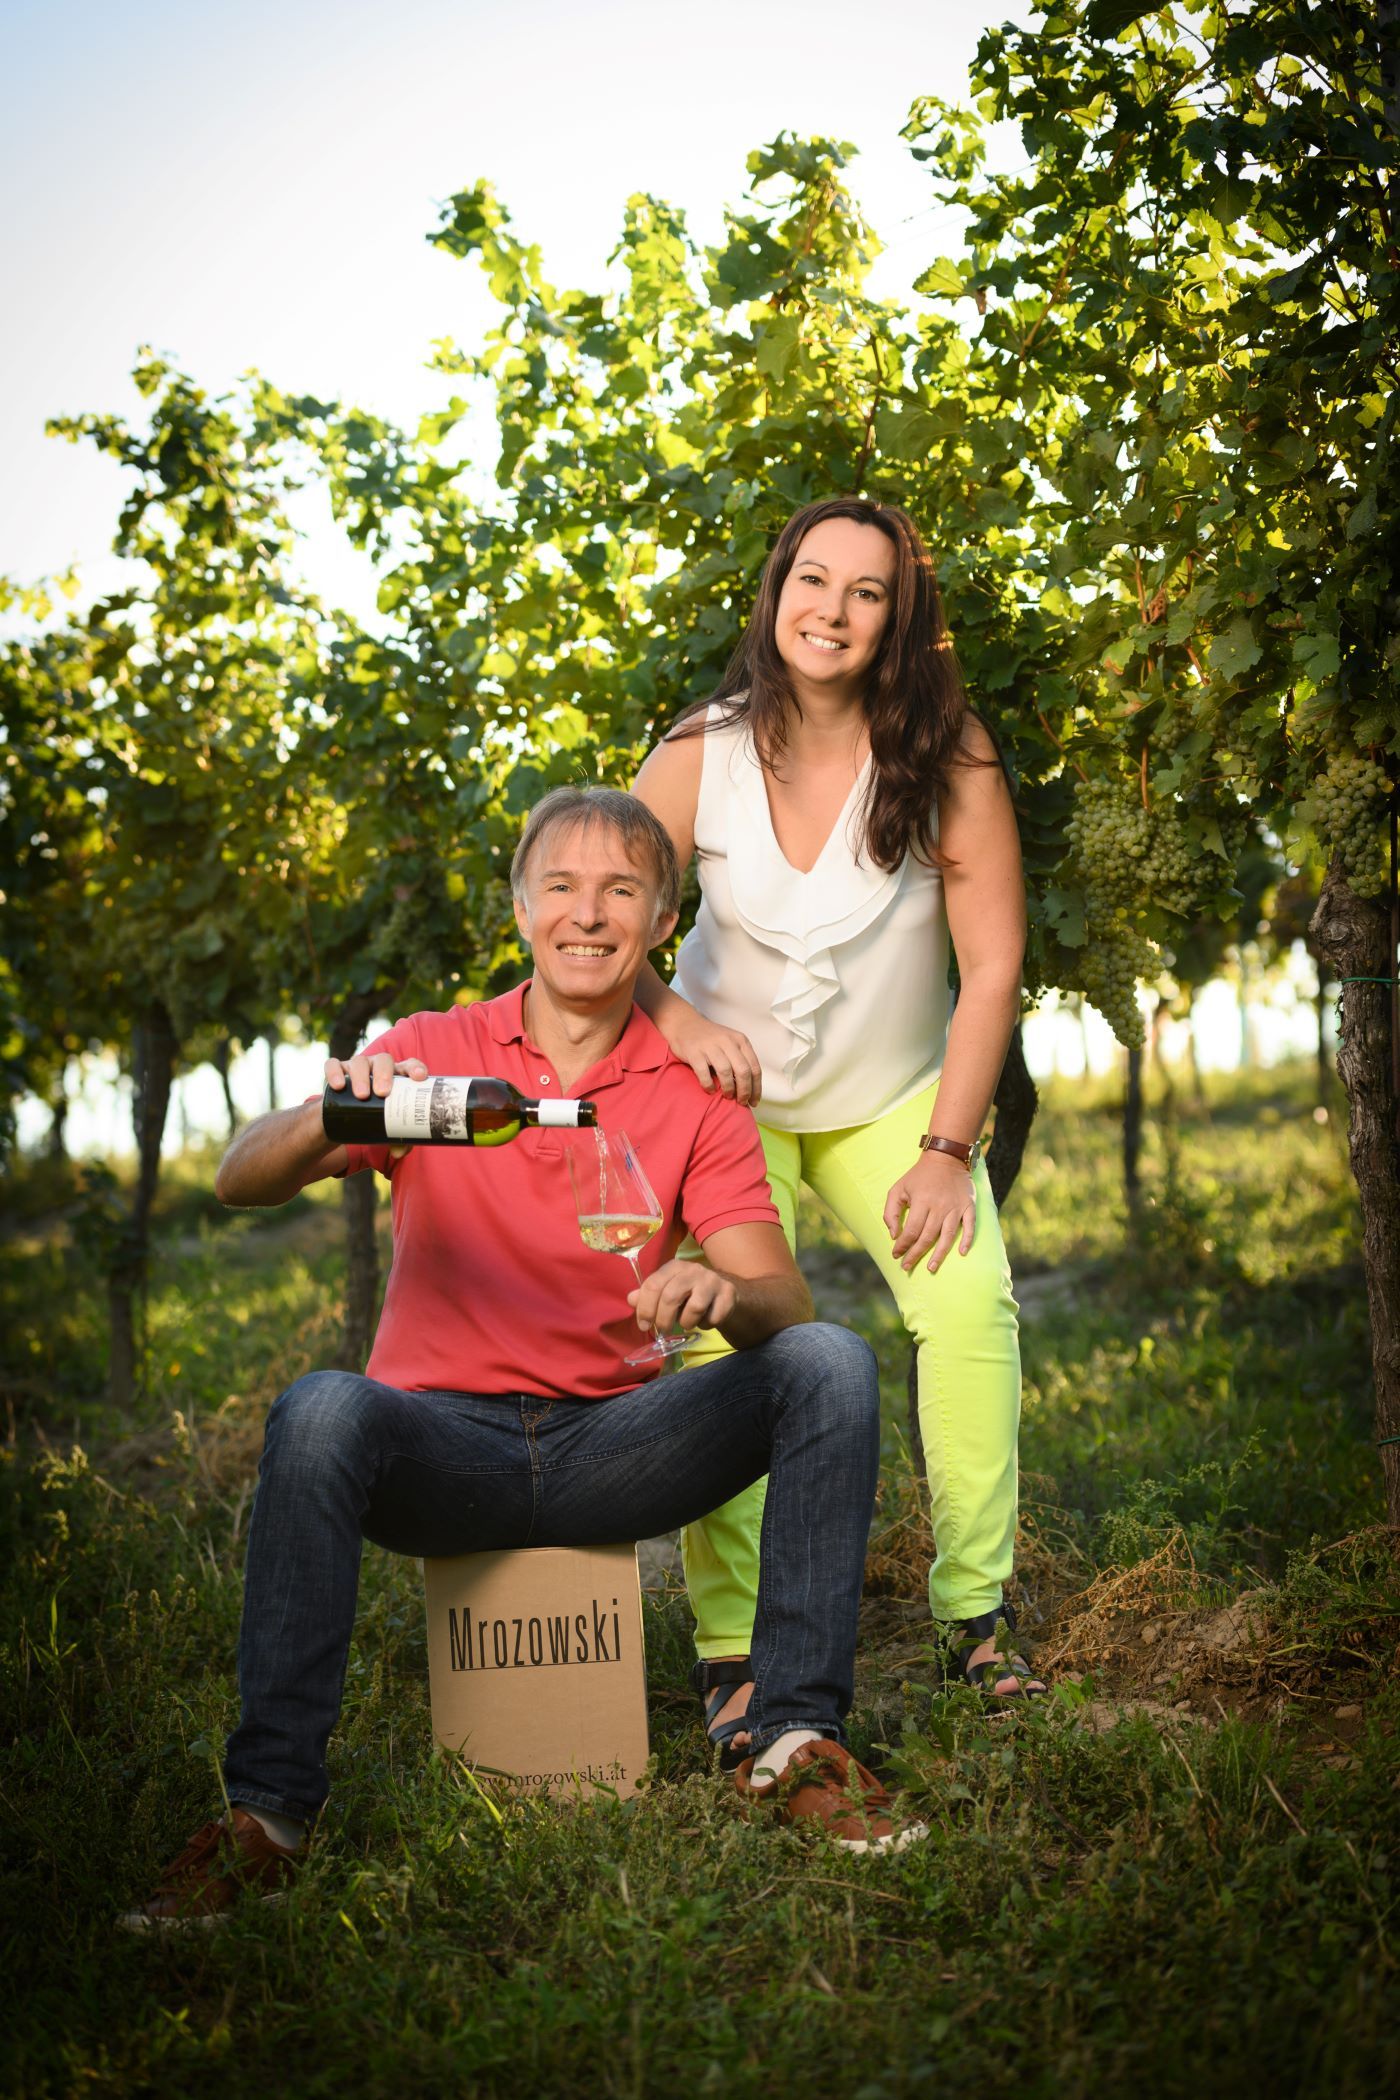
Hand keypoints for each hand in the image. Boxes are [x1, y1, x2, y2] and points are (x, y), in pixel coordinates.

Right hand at [324, 1053, 428, 1156]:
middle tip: (383, 1093)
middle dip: (384, 1074)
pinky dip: (334, 1073)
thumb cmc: (375, 1116)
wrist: (344, 1117)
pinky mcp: (336, 1070)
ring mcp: (357, 1066)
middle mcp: (377, 1066)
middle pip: (383, 1061)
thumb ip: (397, 1138)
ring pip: (359, 1062)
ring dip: (361, 1077)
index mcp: (396, 1075)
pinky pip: (333, 1065)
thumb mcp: (388, 1125)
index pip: (408, 1065)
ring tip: (362, 1096)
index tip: (418, 1077)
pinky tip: (338, 1086)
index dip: (415, 1067)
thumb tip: (399, 1152)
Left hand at [628, 1259, 736, 1337]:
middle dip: (663, 1320)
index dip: (645, 1308)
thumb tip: (631, 1299)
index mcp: (673, 1267)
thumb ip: (648, 1296)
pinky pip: (714, 1316)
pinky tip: (705, 1320)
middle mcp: (693, 1269)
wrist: (723, 1292)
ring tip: (687, 1323)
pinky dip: (707, 1325)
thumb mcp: (666, 1292)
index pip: (653, 1285)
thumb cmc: (689, 1294)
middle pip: (671, 1296)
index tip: (644, 1325)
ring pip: (695, 1307)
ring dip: (687, 1322)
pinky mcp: (728, 1293)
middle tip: (663, 1331)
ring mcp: (712, 1280)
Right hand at [660, 1007, 762, 1105]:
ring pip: (726, 1072)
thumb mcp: (731, 1043)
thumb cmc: (710, 1039)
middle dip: (744, 1091)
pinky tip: (710, 1089)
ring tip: (727, 1096)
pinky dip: (709, 1085)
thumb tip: (751, 1089)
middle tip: (741, 1102)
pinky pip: (704, 1073)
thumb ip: (741, 1059)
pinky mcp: (694, 1052)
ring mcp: (710, 1046)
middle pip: (743, 1071)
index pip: (754, 1068)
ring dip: (728, 1089)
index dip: (756, 1088)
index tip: (754, 1102)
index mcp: (740, 1040)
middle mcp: (727, 1041)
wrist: (685, 1024)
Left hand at [883, 1151, 977, 1273]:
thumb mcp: (898, 1188)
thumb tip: (894, 1235)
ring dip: (939, 1254)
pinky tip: (962, 1253)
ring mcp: (956, 1207)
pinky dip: (967, 1240)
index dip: (903, 1245)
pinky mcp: (969, 1206)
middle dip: (916, 1254)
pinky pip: (970, 1226)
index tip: (896, 1255)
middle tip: (907, 1267)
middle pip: (928, 1237)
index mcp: (921, 1201)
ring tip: (931, 1268)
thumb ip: (891, 1212)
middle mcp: (939, 1206)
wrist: (946, 1158)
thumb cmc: (918, 1176)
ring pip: (947, 1236)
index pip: (911, 1230)